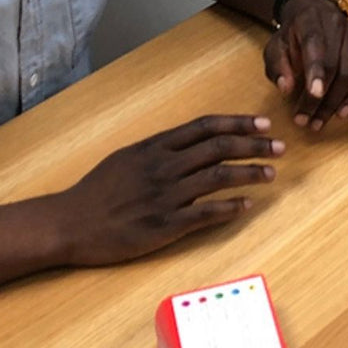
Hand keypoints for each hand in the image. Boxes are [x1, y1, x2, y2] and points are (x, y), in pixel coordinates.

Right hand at [55, 115, 283, 266]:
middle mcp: (164, 166)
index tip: (263, 123)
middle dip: (254, 145)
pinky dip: (231, 207)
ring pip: (219, 177)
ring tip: (271, 173)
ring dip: (250, 174)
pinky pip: (206, 213)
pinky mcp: (164, 225)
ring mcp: (165, 196)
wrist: (68, 223)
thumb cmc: (98, 190)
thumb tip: (196, 138)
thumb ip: (162, 147)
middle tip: (279, 146)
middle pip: (220, 148)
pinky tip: (247, 205)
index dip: (239, 123)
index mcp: (156, 146)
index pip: (206, 127)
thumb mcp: (128, 156)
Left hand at [265, 0, 347, 130]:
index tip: (314, 94)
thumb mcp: (275, 48)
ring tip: (320, 121)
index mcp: (311, 19)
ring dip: (336, 102)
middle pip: (335, 65)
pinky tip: (344, 111)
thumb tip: (286, 88)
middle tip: (305, 120)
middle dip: (320, 98)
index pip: (316, 45)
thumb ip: (277, 67)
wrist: (313, 13)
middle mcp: (338, 23)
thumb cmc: (293, 36)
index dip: (316, 71)